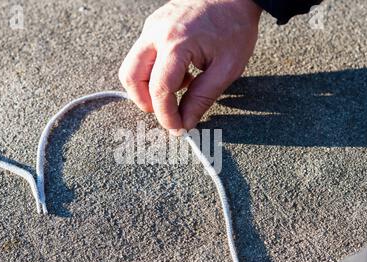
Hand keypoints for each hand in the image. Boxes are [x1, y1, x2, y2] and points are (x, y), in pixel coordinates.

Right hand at [119, 0, 261, 133]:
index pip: (160, 89)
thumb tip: (186, 122)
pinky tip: (180, 72)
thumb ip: (203, 98)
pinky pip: (141, 56)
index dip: (166, 115)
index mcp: (177, 43)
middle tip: (169, 111)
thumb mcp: (226, 68)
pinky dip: (153, 73)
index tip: (178, 129)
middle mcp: (156, 33)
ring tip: (179, 87)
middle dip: (146, 102)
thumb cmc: (234, 27)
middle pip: (131, 78)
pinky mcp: (152, 26)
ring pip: (132, 67)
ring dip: (148, 88)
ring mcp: (150, 27)